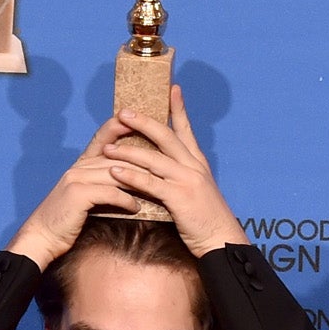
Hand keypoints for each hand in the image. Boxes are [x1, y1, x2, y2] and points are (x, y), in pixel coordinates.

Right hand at [7, 117, 144, 269]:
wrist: (41, 238)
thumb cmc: (65, 221)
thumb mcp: (83, 198)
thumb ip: (101, 186)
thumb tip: (128, 183)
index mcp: (80, 164)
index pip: (103, 138)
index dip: (121, 126)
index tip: (142, 119)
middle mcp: (79, 167)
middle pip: (117, 155)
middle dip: (143, 156)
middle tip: (166, 161)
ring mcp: (77, 178)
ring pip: (117, 172)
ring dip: (139, 181)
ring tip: (159, 187)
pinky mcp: (78, 194)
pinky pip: (110, 192)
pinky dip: (126, 200)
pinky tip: (137, 208)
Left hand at [98, 85, 248, 256]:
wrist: (221, 240)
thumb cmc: (206, 220)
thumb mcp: (197, 192)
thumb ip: (182, 178)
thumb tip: (165, 172)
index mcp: (198, 163)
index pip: (186, 130)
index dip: (179, 109)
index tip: (172, 88)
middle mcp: (193, 167)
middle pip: (165, 137)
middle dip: (143, 122)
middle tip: (123, 112)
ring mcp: (187, 180)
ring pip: (153, 159)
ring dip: (128, 152)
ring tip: (107, 147)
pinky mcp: (179, 198)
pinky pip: (150, 184)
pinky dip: (131, 177)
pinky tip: (115, 172)